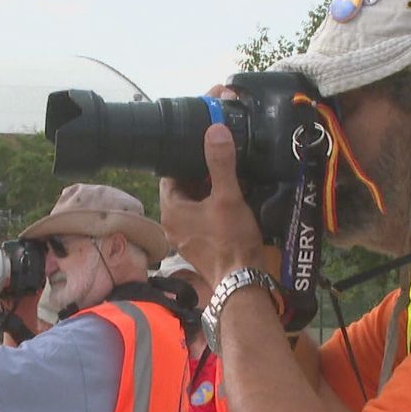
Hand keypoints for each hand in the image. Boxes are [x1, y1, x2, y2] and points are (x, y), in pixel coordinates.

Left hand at [159, 85, 265, 289]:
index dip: (185, 159)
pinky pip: (199, 219)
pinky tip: (229, 202)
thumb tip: (215, 130)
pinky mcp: (197, 246)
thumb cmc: (231, 240)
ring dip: (206, 192)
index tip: (202, 148)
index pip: (169, 174)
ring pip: (191, 205)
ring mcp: (183, 237)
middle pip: (181, 189)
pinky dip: (210, 208)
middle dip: (199, 174)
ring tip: (226, 177)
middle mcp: (171, 224)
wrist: (241, 281)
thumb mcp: (228, 196)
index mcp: (171, 209)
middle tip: (218, 160)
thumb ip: (221, 163)